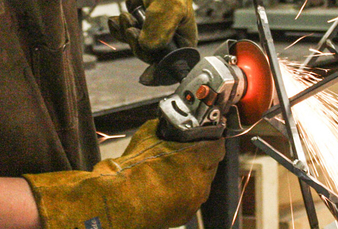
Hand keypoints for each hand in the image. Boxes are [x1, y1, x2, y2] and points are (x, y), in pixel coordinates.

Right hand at [24, 120, 224, 228]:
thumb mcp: (147, 135)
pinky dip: (184, 192)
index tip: (205, 138)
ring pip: (202, 182)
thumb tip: (165, 124)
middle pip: (210, 164)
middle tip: (185, 153)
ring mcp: (195, 199)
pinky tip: (168, 187)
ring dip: (193, 175)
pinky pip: (191, 198)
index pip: (218, 145)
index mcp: (197, 158)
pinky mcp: (186, 213)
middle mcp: (201, 180)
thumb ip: (163, 127)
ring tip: (173, 170)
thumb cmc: (133, 169)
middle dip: (200, 158)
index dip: (210, 139)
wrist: (119, 199)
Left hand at [108, 0, 212, 62]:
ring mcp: (155, 32)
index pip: (171, 66)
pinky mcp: (141, 24)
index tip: (144, 54)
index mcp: (184, 41)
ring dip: (126, 33)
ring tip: (127, 16)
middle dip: (137, 42)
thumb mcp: (168, 9)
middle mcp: (171, 39)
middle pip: (149, 57)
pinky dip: (119, 28)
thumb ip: (159, 33)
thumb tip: (146, 47)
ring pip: (136, 46)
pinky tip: (117, 19)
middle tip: (133, 27)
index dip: (157, 65)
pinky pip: (127, 36)